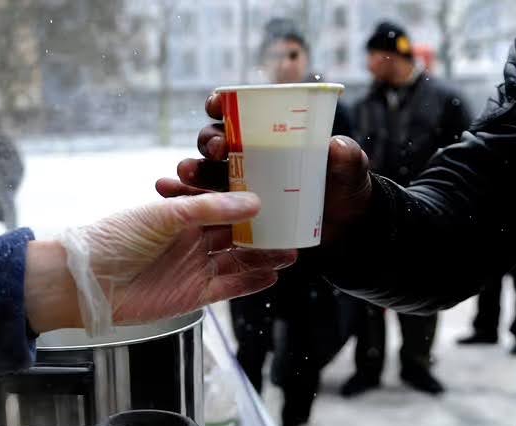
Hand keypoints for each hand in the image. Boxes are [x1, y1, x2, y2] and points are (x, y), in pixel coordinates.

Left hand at [24, 191, 296, 333]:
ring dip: (265, 257)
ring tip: (293, 252)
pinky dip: (251, 283)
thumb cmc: (117, 238)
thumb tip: (254, 202)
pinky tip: (273, 277)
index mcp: (183, 214)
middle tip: (298, 225)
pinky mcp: (194, 296)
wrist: (88, 281)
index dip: (251, 201)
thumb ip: (209, 208)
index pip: (225, 205)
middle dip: (266, 231)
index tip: (281, 193)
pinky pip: (229, 287)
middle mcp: (192, 240)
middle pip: (237, 234)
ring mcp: (194, 268)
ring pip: (239, 261)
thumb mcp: (164, 215)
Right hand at [161, 92, 375, 238]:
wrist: (344, 231)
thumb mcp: (350, 173)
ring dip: (190, 172)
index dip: (223, 103)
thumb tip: (336, 146)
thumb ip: (348, 159)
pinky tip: (165, 196)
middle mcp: (248, 158)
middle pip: (216, 143)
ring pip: (205, 175)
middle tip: (217, 151)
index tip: (217, 103)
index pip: (240, 112)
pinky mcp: (233, 215)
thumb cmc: (345, 192)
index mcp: (271, 136)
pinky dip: (182, 200)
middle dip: (209, 143)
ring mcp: (238, 187)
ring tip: (180, 177)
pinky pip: (202, 207)